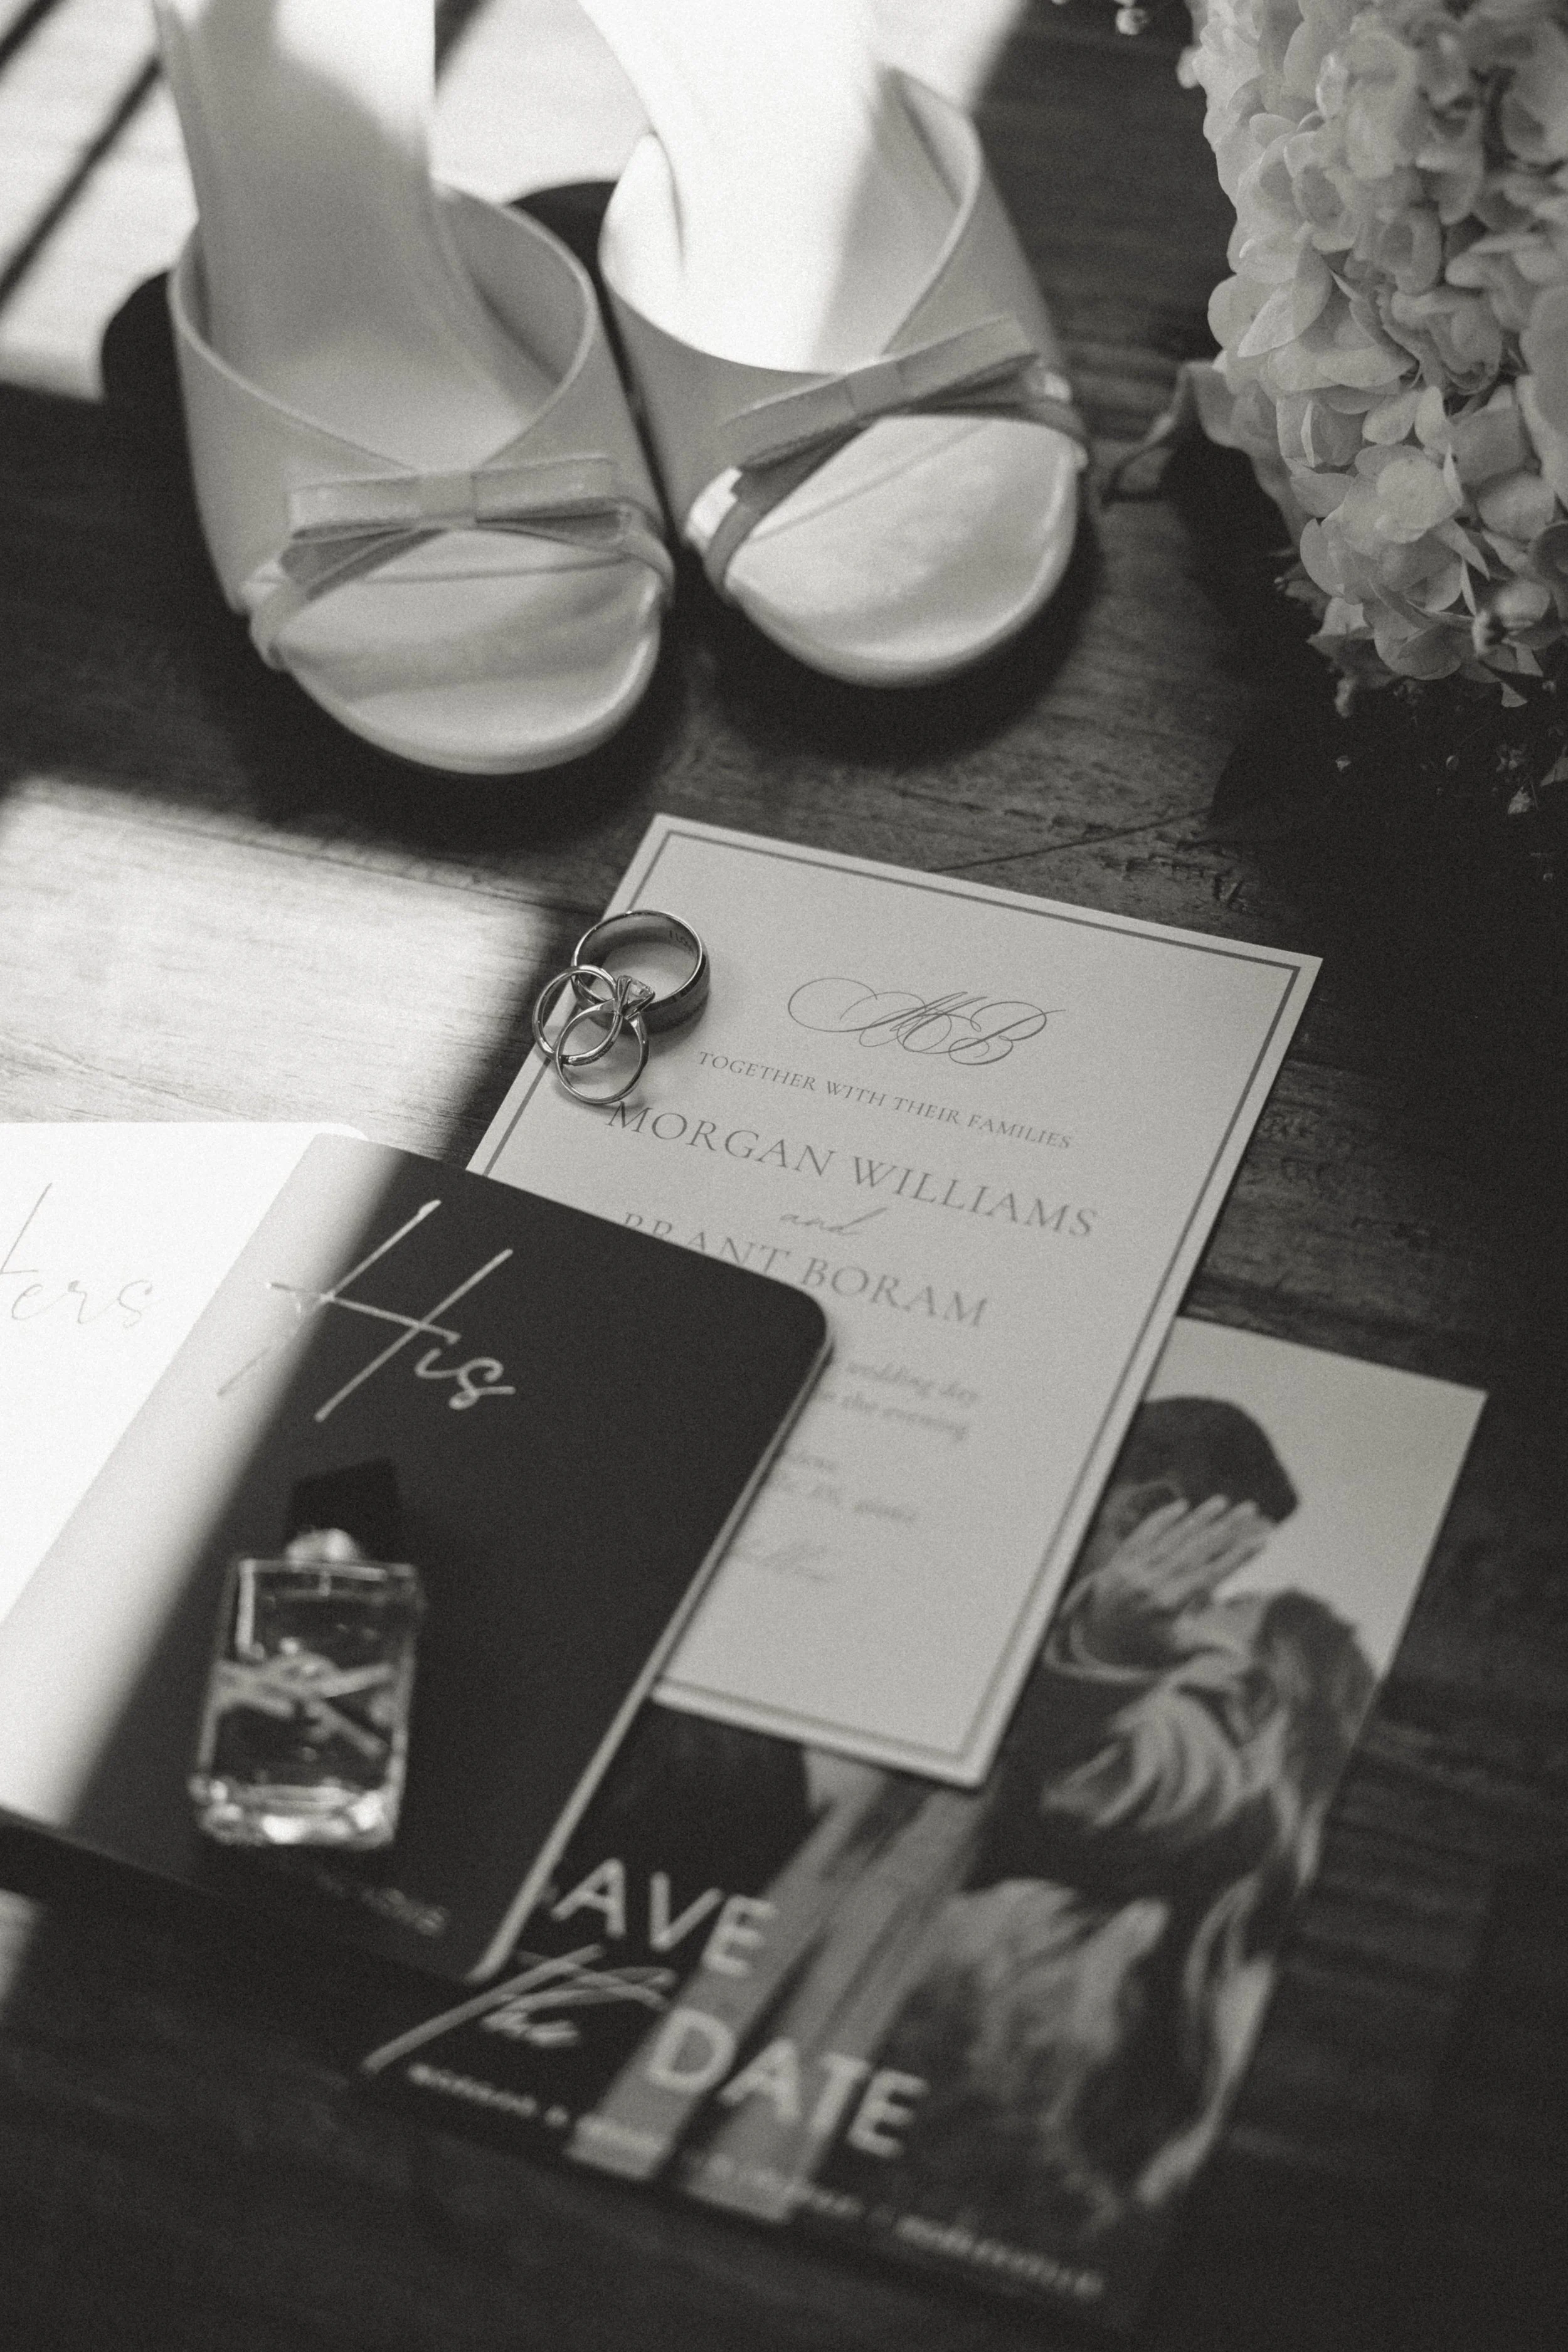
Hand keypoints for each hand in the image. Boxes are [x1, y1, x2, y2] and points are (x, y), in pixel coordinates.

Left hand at [1075, 1495, 1269, 1656]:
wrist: (1094, 1638)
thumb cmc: (1139, 1648)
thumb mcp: (1172, 1652)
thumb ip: (1204, 1646)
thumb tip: (1240, 1654)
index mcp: (1170, 1603)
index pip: (1212, 1573)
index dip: (1239, 1556)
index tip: (1261, 1540)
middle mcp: (1154, 1580)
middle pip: (1198, 1548)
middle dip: (1227, 1527)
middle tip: (1250, 1509)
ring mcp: (1136, 1566)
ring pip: (1173, 1536)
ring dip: (1200, 1517)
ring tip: (1223, 1501)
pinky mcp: (1121, 1558)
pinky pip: (1144, 1533)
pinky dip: (1162, 1519)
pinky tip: (1182, 1506)